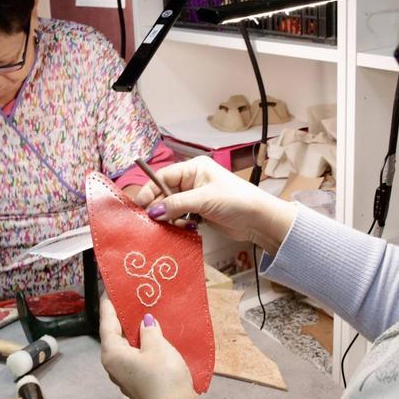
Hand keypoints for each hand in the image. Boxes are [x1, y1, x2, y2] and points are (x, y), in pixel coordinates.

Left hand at [99, 297, 195, 398]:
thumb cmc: (162, 376)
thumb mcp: (157, 347)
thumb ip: (149, 330)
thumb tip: (145, 321)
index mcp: (111, 353)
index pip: (106, 322)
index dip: (109, 303)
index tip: (110, 286)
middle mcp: (113, 364)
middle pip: (114, 333)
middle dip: (122, 315)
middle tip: (131, 295)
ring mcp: (124, 374)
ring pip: (126, 345)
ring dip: (133, 329)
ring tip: (143, 310)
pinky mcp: (137, 380)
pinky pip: (135, 354)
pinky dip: (141, 342)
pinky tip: (152, 334)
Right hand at [134, 156, 297, 254]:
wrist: (259, 220)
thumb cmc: (235, 201)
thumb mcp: (204, 199)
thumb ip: (176, 204)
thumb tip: (152, 212)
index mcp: (193, 168)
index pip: (163, 176)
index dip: (150, 190)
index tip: (139, 206)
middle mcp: (192, 181)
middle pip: (165, 193)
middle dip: (159, 207)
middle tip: (152, 223)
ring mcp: (195, 197)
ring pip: (171, 207)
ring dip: (169, 218)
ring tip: (172, 227)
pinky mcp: (199, 213)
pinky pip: (180, 218)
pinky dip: (178, 224)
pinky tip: (184, 229)